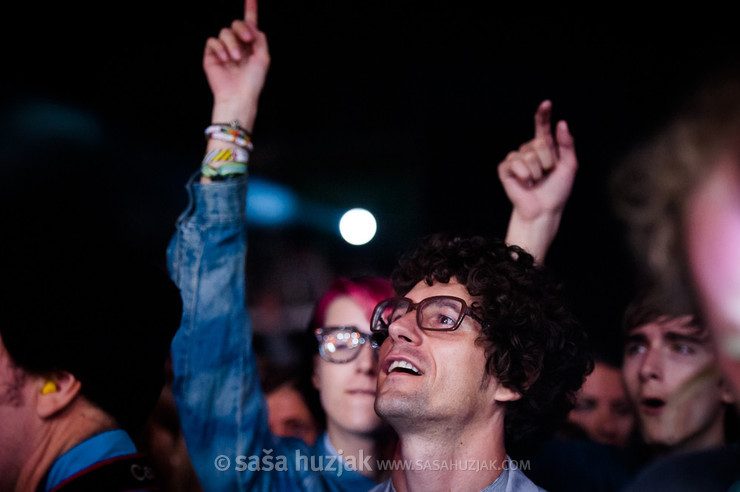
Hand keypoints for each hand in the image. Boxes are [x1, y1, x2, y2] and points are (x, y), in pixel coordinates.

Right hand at [203, 0, 269, 131]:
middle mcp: (236, 45)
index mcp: (250, 45)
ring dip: (232, 43)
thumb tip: (251, 25)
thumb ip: (259, 38)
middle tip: (247, 39)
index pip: (249, 23)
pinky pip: (212, 41)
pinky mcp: (211, 55)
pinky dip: (220, 49)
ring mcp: (223, 50)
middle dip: (241, 28)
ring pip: (224, 32)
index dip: (250, 9)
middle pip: (235, 23)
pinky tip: (225, 60)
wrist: (239, 96)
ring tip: (236, 58)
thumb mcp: (263, 58)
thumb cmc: (252, 82)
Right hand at [499, 100, 577, 262]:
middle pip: (540, 143)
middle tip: (547, 175)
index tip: (546, 103)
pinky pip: (515, 163)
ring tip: (536, 181)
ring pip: (528, 154)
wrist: (543, 210)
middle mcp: (529, 150)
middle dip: (548, 161)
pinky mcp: (506, 169)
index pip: (542, 127)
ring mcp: (516, 159)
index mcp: (545, 148)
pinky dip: (524, 175)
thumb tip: (561, 123)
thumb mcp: (569, 165)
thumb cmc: (557, 191)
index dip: (543, 114)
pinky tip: (525, 183)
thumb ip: (567, 144)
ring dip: (537, 171)